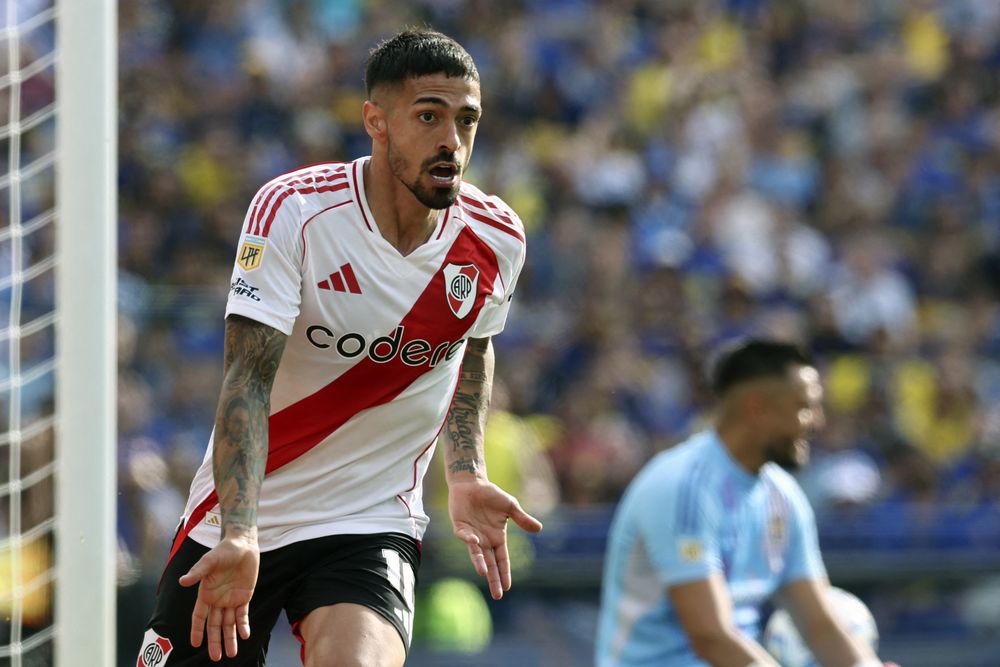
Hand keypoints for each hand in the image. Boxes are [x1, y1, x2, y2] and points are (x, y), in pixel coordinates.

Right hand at [178, 532, 259, 660]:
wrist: (243, 545)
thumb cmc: (223, 551)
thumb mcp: (210, 561)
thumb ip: (198, 572)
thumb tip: (182, 581)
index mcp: (205, 594)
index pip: (199, 616)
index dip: (197, 630)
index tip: (195, 644)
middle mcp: (217, 600)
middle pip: (214, 625)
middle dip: (215, 641)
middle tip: (217, 657)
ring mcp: (230, 600)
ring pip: (228, 624)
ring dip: (230, 638)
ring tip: (231, 654)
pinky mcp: (244, 597)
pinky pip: (242, 615)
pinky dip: (243, 625)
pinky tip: (245, 635)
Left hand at [447, 480, 542, 599]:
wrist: (472, 484)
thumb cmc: (491, 495)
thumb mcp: (511, 507)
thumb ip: (522, 519)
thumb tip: (539, 529)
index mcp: (497, 538)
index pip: (502, 560)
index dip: (504, 573)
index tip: (507, 587)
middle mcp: (484, 540)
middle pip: (490, 563)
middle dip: (494, 578)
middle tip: (497, 595)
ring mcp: (472, 535)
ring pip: (476, 553)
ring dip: (480, 563)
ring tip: (484, 573)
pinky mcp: (460, 527)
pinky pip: (464, 536)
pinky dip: (469, 539)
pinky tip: (475, 541)